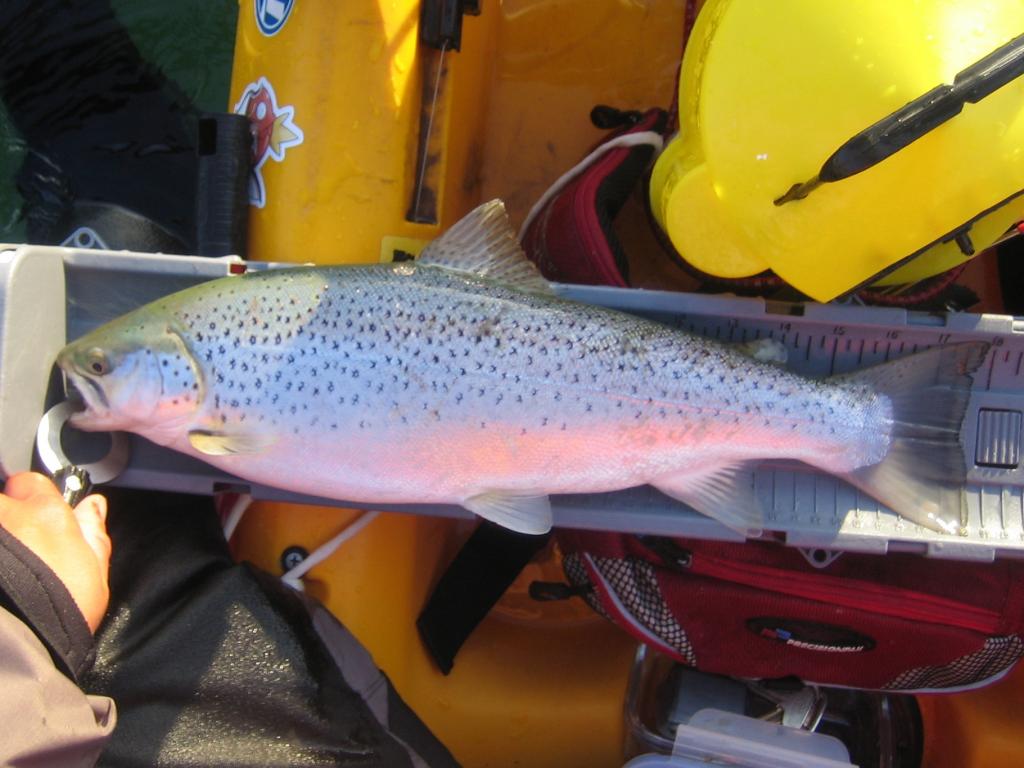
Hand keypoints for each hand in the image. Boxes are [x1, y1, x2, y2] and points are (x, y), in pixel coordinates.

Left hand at [0, 472, 110, 632]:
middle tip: (17, 548)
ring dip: (1, 539)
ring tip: (7, 566)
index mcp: (45, 514)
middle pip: (0, 500)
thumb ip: (92, 531)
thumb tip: (94, 504)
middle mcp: (6, 516)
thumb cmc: (62, 612)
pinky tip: (1, 578)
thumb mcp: (94, 572)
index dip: (32, 498)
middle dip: (8, 518)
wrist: (21, 644)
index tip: (37, 519)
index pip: (30, 481)